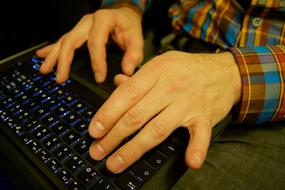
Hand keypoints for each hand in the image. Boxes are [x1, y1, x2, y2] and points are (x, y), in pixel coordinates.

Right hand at [36, 7, 143, 82]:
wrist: (123, 15)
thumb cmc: (128, 27)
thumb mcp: (136, 38)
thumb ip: (134, 54)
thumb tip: (126, 71)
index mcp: (103, 20)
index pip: (96, 41)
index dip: (97, 60)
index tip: (99, 77)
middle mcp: (88, 22)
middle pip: (72, 40)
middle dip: (64, 61)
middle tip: (60, 78)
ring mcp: (80, 26)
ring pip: (64, 41)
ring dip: (53, 57)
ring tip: (45, 70)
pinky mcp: (78, 33)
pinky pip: (62, 41)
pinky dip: (52, 50)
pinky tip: (41, 56)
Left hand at [88, 51, 241, 172]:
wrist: (225, 71)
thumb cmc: (189, 68)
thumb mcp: (162, 63)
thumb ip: (138, 76)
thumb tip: (116, 83)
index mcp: (156, 72)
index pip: (126, 95)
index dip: (107, 114)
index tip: (94, 131)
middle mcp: (170, 88)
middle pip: (136, 115)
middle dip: (113, 136)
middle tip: (97, 151)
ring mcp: (188, 103)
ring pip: (157, 129)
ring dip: (135, 149)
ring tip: (115, 163)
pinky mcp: (205, 117)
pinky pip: (201, 134)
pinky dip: (197, 148)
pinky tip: (191, 162)